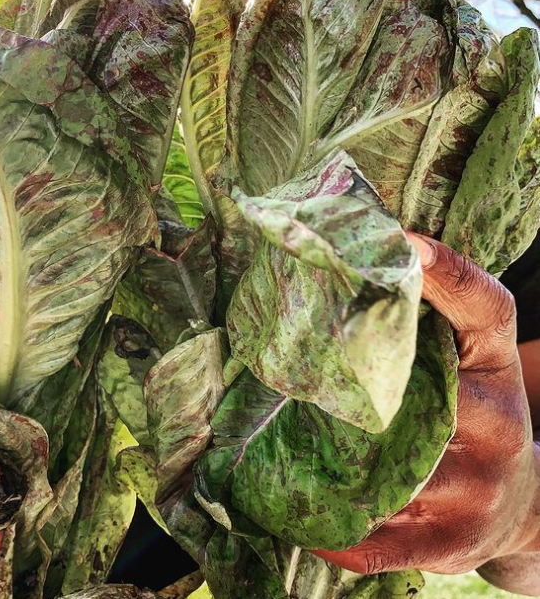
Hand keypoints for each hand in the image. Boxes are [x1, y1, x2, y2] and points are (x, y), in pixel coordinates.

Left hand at [314, 233, 539, 591]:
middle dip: (357, 379)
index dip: (446, 272)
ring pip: (390, 469)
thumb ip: (430, 314)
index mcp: (494, 363)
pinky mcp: (451, 542)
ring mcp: (477, 487)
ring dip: (329, 457)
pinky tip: (298, 522)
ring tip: (266, 443)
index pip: (486, 308)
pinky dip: (336, 533)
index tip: (399, 239)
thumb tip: (360, 255)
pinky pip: (381, 542)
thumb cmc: (476, 413)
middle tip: (289, 359)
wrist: (522, 504)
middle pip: (419, 393)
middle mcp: (496, 421)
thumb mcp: (469, 356)